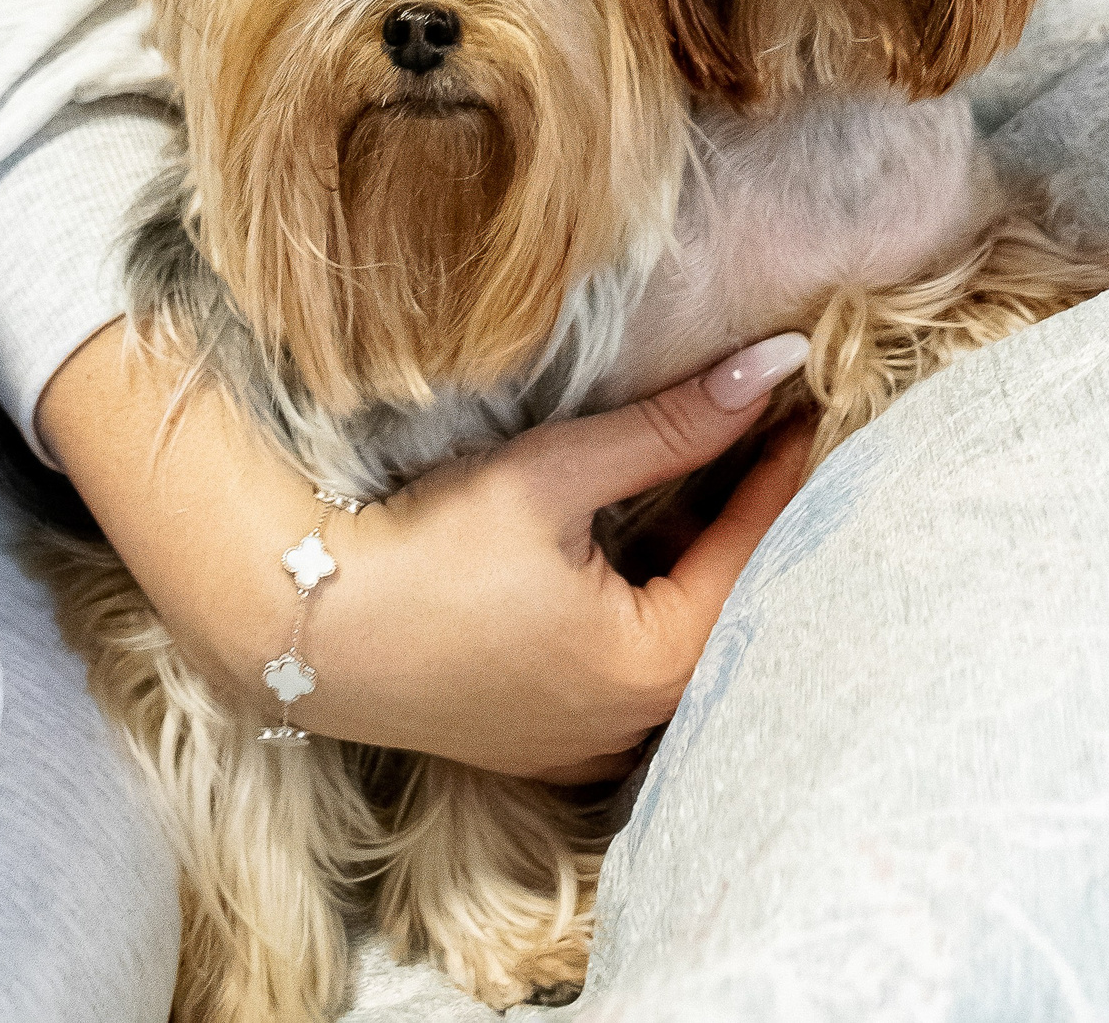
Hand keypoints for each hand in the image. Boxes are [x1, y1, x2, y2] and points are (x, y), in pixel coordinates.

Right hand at [38, 323, 813, 782]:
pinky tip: (648, 546)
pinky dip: (655, 602)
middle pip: (731, 602)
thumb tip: (774, 367)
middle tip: (774, 428)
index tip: (810, 397)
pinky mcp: (548, 740)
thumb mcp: (556, 475)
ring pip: (686, 637)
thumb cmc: (424, 548)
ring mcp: (591, 741)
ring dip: (705, 560)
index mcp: (655, 662)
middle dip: (753, 514)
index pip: (757, 546)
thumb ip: (674, 426)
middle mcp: (636, 720)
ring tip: (720, 471)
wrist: (299, 626)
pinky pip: (635, 668)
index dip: (785, 464)